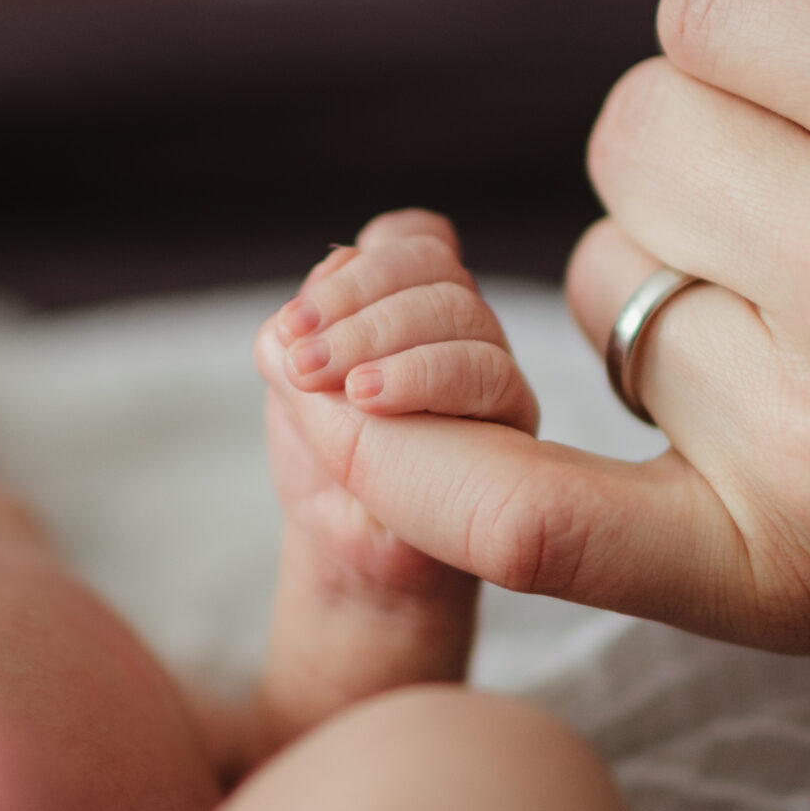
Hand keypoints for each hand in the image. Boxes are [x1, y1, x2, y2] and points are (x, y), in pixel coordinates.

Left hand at [245, 211, 535, 748]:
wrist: (355, 566)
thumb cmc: (329, 473)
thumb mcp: (293, 393)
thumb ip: (299, 333)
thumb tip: (318, 285)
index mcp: (411, 309)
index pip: (411, 243)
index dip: (358, 267)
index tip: (297, 320)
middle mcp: (464, 334)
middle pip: (439, 271)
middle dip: (361, 301)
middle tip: (301, 350)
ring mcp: (496, 379)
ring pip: (466, 316)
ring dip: (384, 337)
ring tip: (329, 382)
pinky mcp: (517, 431)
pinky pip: (491, 375)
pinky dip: (423, 374)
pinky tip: (370, 400)